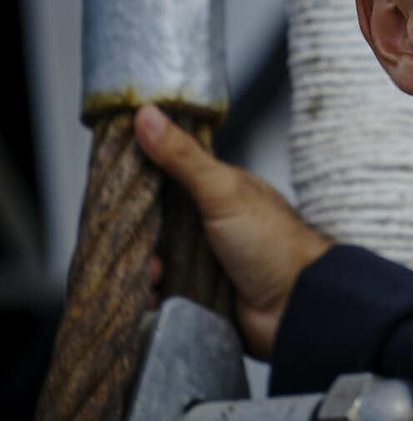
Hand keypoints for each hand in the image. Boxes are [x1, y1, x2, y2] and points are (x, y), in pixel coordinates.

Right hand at [134, 104, 331, 357]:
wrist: (298, 306)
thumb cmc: (273, 243)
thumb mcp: (224, 192)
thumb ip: (183, 156)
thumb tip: (146, 114)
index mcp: (215, 191)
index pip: (162, 178)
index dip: (134, 182)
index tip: (106, 187)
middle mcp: (207, 222)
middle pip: (152, 222)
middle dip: (137, 235)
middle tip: (138, 243)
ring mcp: (204, 258)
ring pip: (154, 259)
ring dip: (145, 268)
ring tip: (156, 274)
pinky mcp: (200, 293)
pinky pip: (163, 293)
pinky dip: (154, 295)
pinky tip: (155, 297)